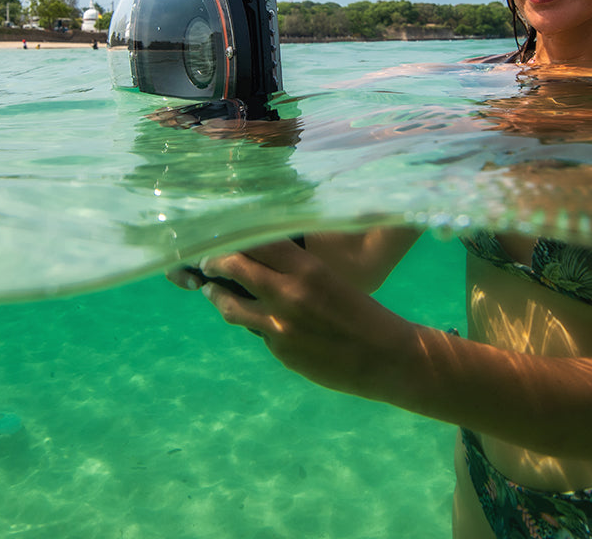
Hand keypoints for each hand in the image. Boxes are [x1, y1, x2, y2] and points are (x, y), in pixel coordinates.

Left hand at [198, 241, 418, 401]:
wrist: (384, 356)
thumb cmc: (362, 313)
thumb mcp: (330, 280)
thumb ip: (295, 272)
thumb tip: (259, 265)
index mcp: (307, 268)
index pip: (258, 241)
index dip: (234, 236)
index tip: (221, 236)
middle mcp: (288, 293)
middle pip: (235, 268)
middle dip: (215, 263)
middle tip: (207, 261)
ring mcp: (279, 325)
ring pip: (230, 306)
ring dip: (217, 296)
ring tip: (212, 291)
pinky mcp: (278, 351)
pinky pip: (253, 331)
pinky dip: (251, 323)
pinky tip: (256, 320)